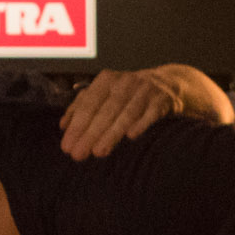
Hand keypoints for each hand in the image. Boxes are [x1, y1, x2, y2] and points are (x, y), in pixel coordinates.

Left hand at [60, 69, 181, 158]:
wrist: (171, 84)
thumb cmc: (131, 93)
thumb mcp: (106, 94)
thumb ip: (83, 106)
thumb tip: (63, 125)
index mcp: (107, 79)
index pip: (89, 104)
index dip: (77, 126)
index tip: (67, 147)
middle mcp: (126, 81)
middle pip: (105, 110)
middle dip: (90, 133)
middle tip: (78, 154)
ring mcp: (146, 90)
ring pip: (127, 113)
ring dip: (112, 133)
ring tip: (99, 152)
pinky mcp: (164, 100)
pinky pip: (152, 113)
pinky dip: (142, 123)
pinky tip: (132, 136)